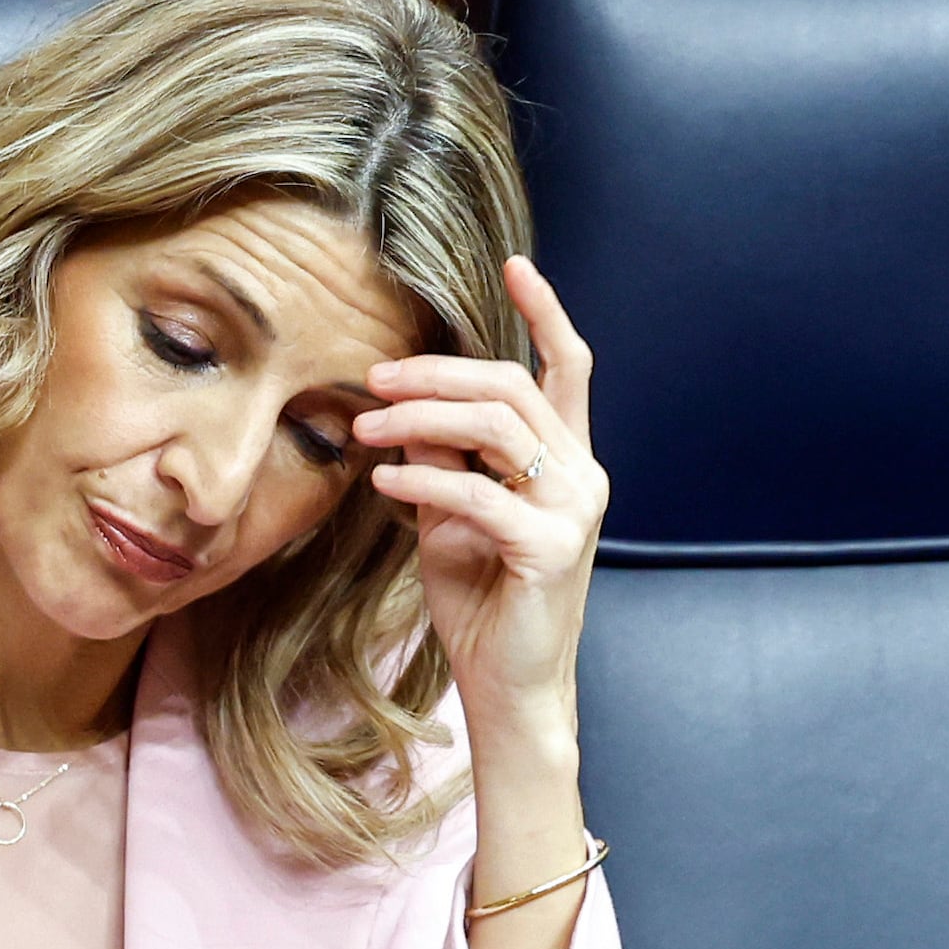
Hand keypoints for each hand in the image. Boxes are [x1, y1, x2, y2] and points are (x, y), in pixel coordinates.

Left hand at [354, 255, 601, 765]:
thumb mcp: (452, 516)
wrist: (508, 684)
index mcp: (567, 458)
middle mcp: (582, 474)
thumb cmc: (481, 598)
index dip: (544, 311)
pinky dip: (425, 482)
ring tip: (366, 426)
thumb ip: (443, 460)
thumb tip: (403, 412)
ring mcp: (574, 509)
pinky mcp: (550, 548)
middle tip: (373, 377)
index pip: (567, 366)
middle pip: (511, 387)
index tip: (512, 264)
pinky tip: (386, 485)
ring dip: (421, 418)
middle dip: (436, 373)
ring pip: (497, 428)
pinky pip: (479, 494)